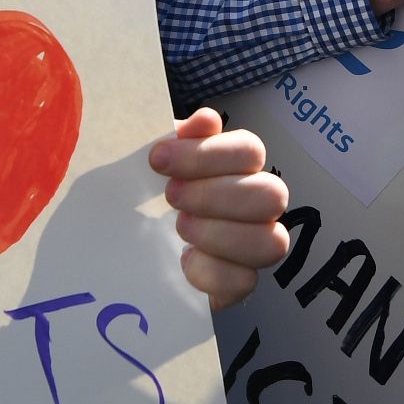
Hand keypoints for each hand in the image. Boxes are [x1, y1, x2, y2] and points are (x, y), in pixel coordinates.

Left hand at [151, 109, 289, 310]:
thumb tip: (205, 120)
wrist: (131, 245)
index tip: (158, 159)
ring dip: (219, 233)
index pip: (250, 150)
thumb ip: (181, 137)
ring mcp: (255, 246)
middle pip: (271, 195)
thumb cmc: (151, 193)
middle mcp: (259, 205)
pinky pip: (244, 282)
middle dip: (215, 195)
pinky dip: (210, 272)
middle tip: (171, 196)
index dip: (207, 154)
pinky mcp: (239, 283)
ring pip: (270, 242)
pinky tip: (183, 260)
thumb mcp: (160, 160)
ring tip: (180, 226)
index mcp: (241, 166)